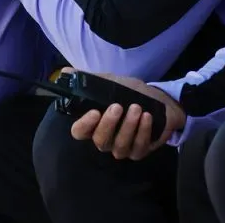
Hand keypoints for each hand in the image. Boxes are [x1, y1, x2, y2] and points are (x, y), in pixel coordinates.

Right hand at [69, 74, 186, 160]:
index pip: (79, 132)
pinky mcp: (140, 151)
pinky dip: (143, 132)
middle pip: (100, 141)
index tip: (94, 112)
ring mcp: (122, 148)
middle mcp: (106, 140)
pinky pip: (139, 147)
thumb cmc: (131, 93)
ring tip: (136, 108)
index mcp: (95, 125)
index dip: (84, 125)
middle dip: (109, 124)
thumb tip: (65, 71)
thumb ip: (90, 80)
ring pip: (120, 146)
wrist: (159, 100)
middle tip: (118, 106)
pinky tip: (147, 117)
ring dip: (128, 126)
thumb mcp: (112, 83)